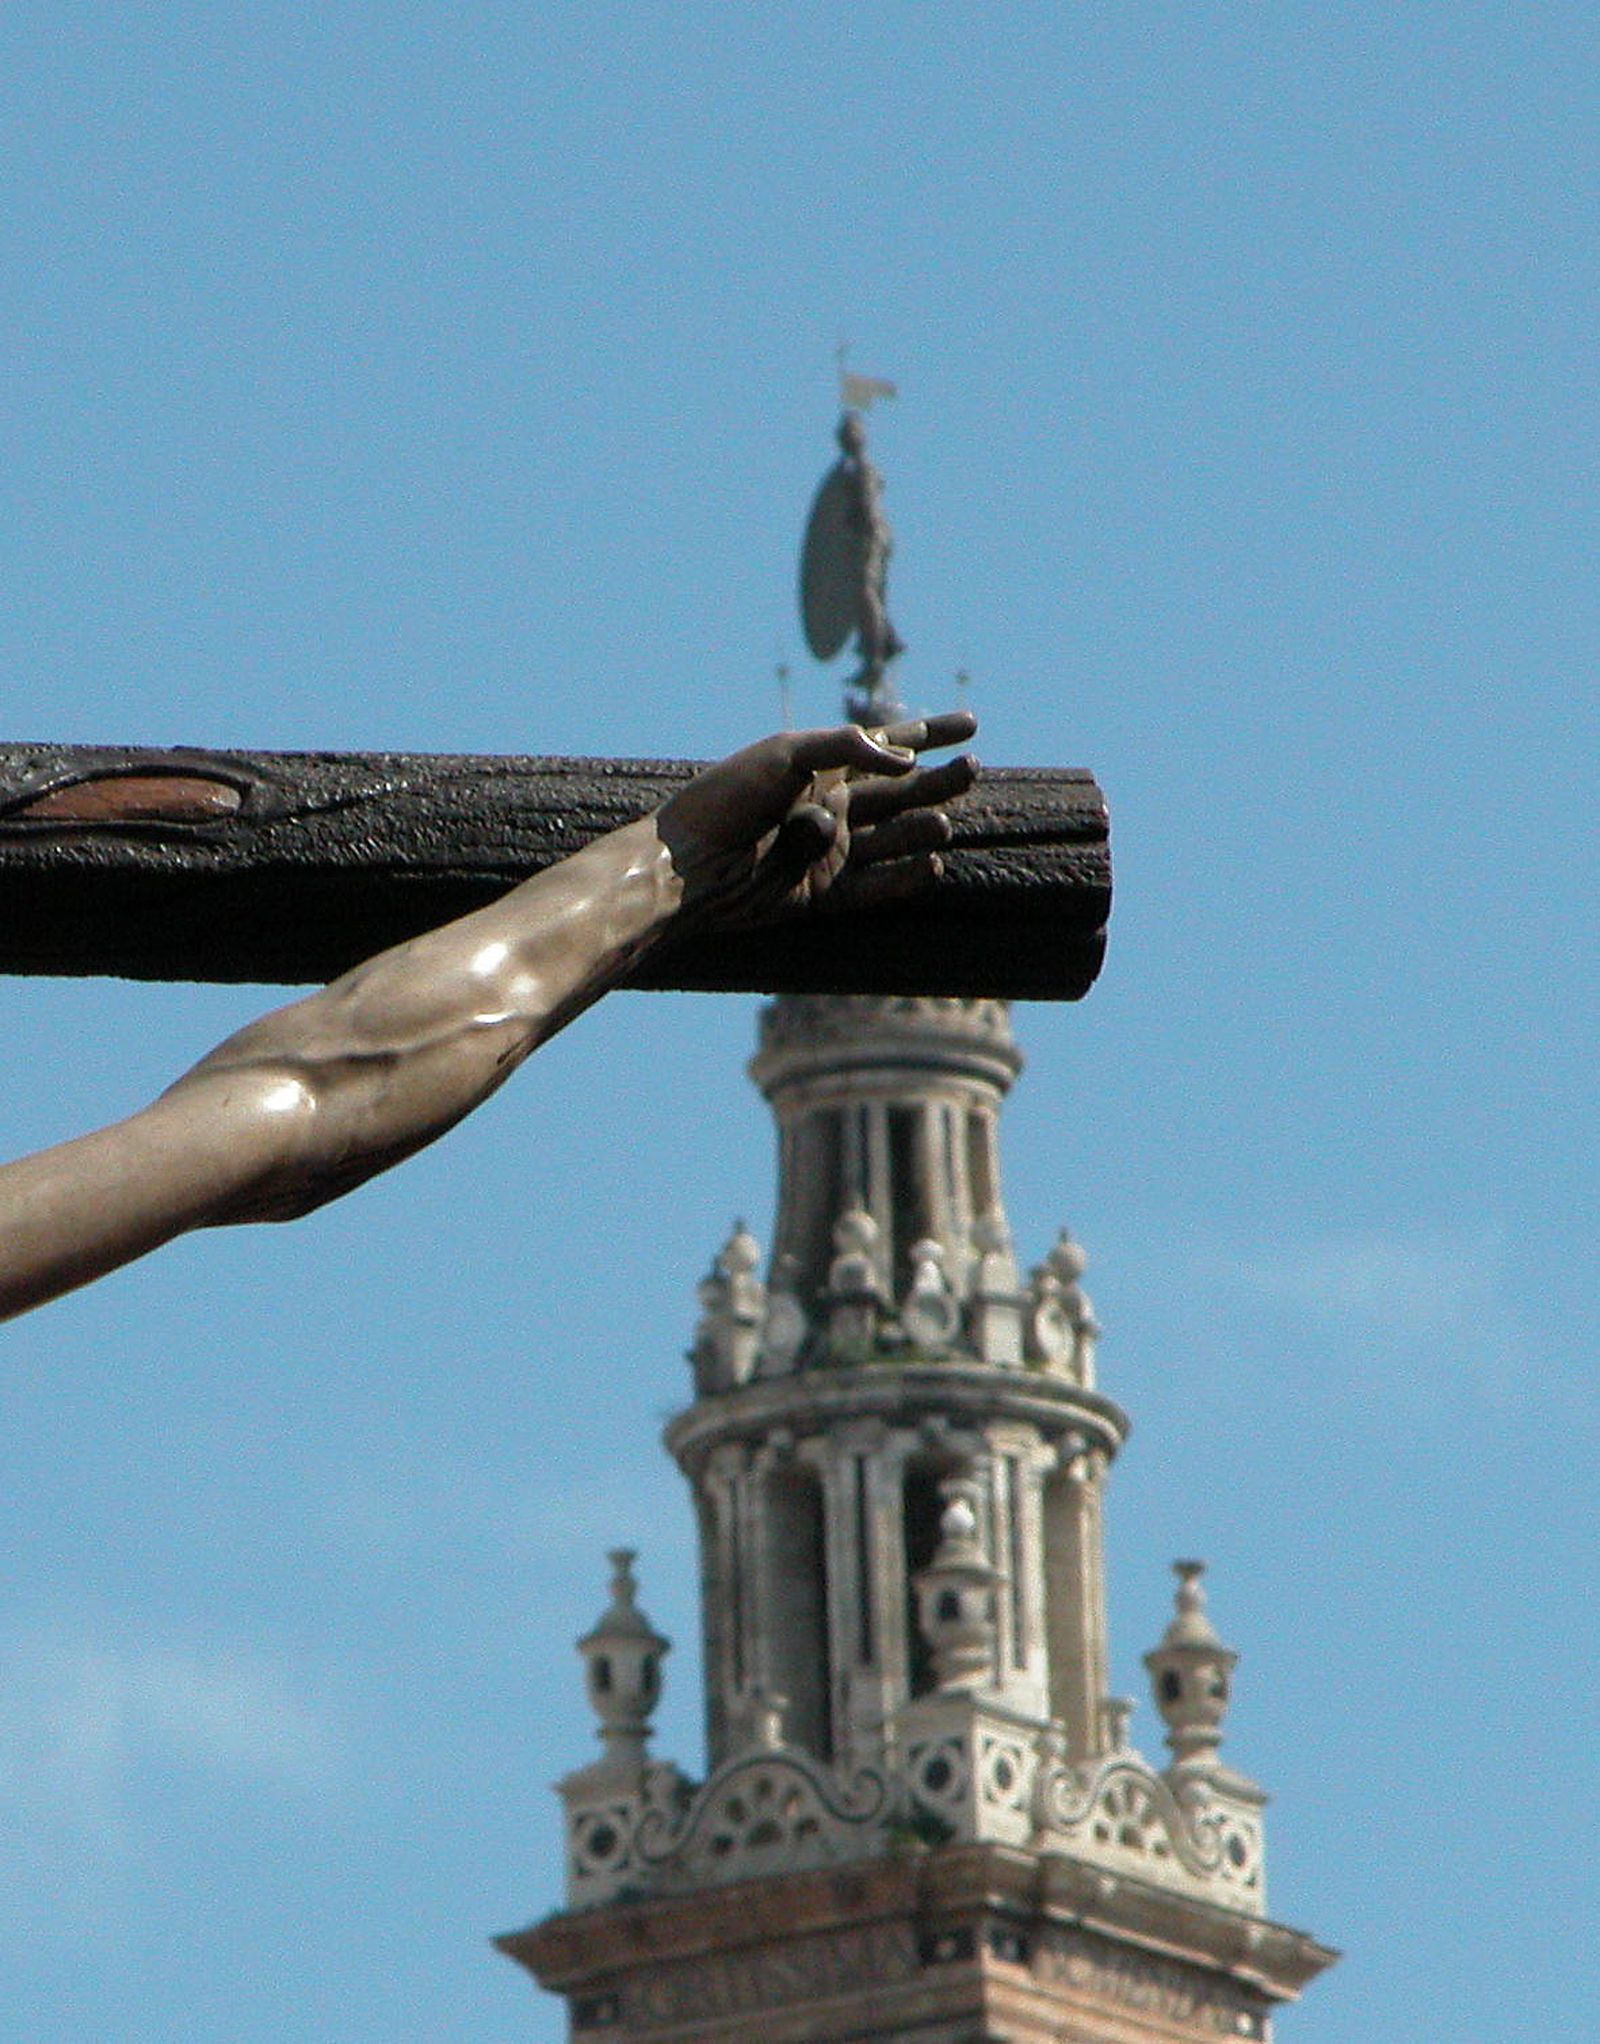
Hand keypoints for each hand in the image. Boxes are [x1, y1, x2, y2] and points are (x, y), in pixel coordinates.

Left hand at [657, 712, 977, 925]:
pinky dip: (905, 876)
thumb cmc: (728, 798)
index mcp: (819, 766)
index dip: (929, 735)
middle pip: (898, 792)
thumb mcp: (787, 754)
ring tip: (943, 824)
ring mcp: (829, 852)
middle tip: (972, 773)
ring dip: (921, 828)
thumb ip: (847, 747)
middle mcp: (829, 806)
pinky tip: (933, 865)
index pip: (886, 745)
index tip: (971, 726)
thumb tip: (905, 762)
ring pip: (892, 838)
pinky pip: (876, 885)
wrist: (691, 863)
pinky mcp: (824, 893)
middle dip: (937, 782)